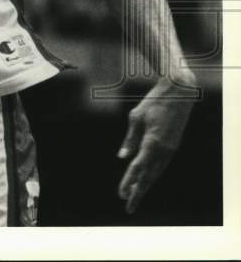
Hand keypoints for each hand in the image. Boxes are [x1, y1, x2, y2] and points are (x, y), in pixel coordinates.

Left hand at [116, 74, 196, 213]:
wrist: (179, 94)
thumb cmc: (154, 102)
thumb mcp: (136, 118)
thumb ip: (130, 140)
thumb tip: (122, 158)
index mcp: (152, 143)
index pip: (137, 168)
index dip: (128, 182)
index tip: (120, 194)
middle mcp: (164, 150)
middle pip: (149, 176)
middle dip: (138, 191)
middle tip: (127, 206)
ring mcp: (171, 149)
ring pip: (157, 172)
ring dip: (145, 184)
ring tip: (134, 195)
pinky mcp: (173, 145)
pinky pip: (162, 164)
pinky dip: (153, 174)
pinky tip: (146, 178)